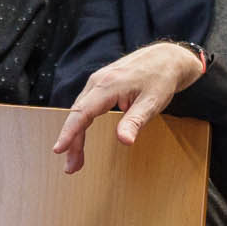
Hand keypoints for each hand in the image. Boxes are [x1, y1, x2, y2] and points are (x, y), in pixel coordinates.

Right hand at [53, 43, 204, 171]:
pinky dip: (81, 124)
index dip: (69, 132)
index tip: (58, 149)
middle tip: (71, 168)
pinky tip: (81, 139)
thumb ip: (135, 121)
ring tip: (76, 161)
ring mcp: (98, 81)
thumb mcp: (152, 102)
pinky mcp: (101, 84)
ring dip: (76, 136)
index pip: (82, 112)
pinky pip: (86, 106)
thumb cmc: (161, 79)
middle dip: (71, 142)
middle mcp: (98, 81)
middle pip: (77, 114)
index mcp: (108, 85)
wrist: (167, 58)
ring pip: (80, 111)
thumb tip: (124, 141)